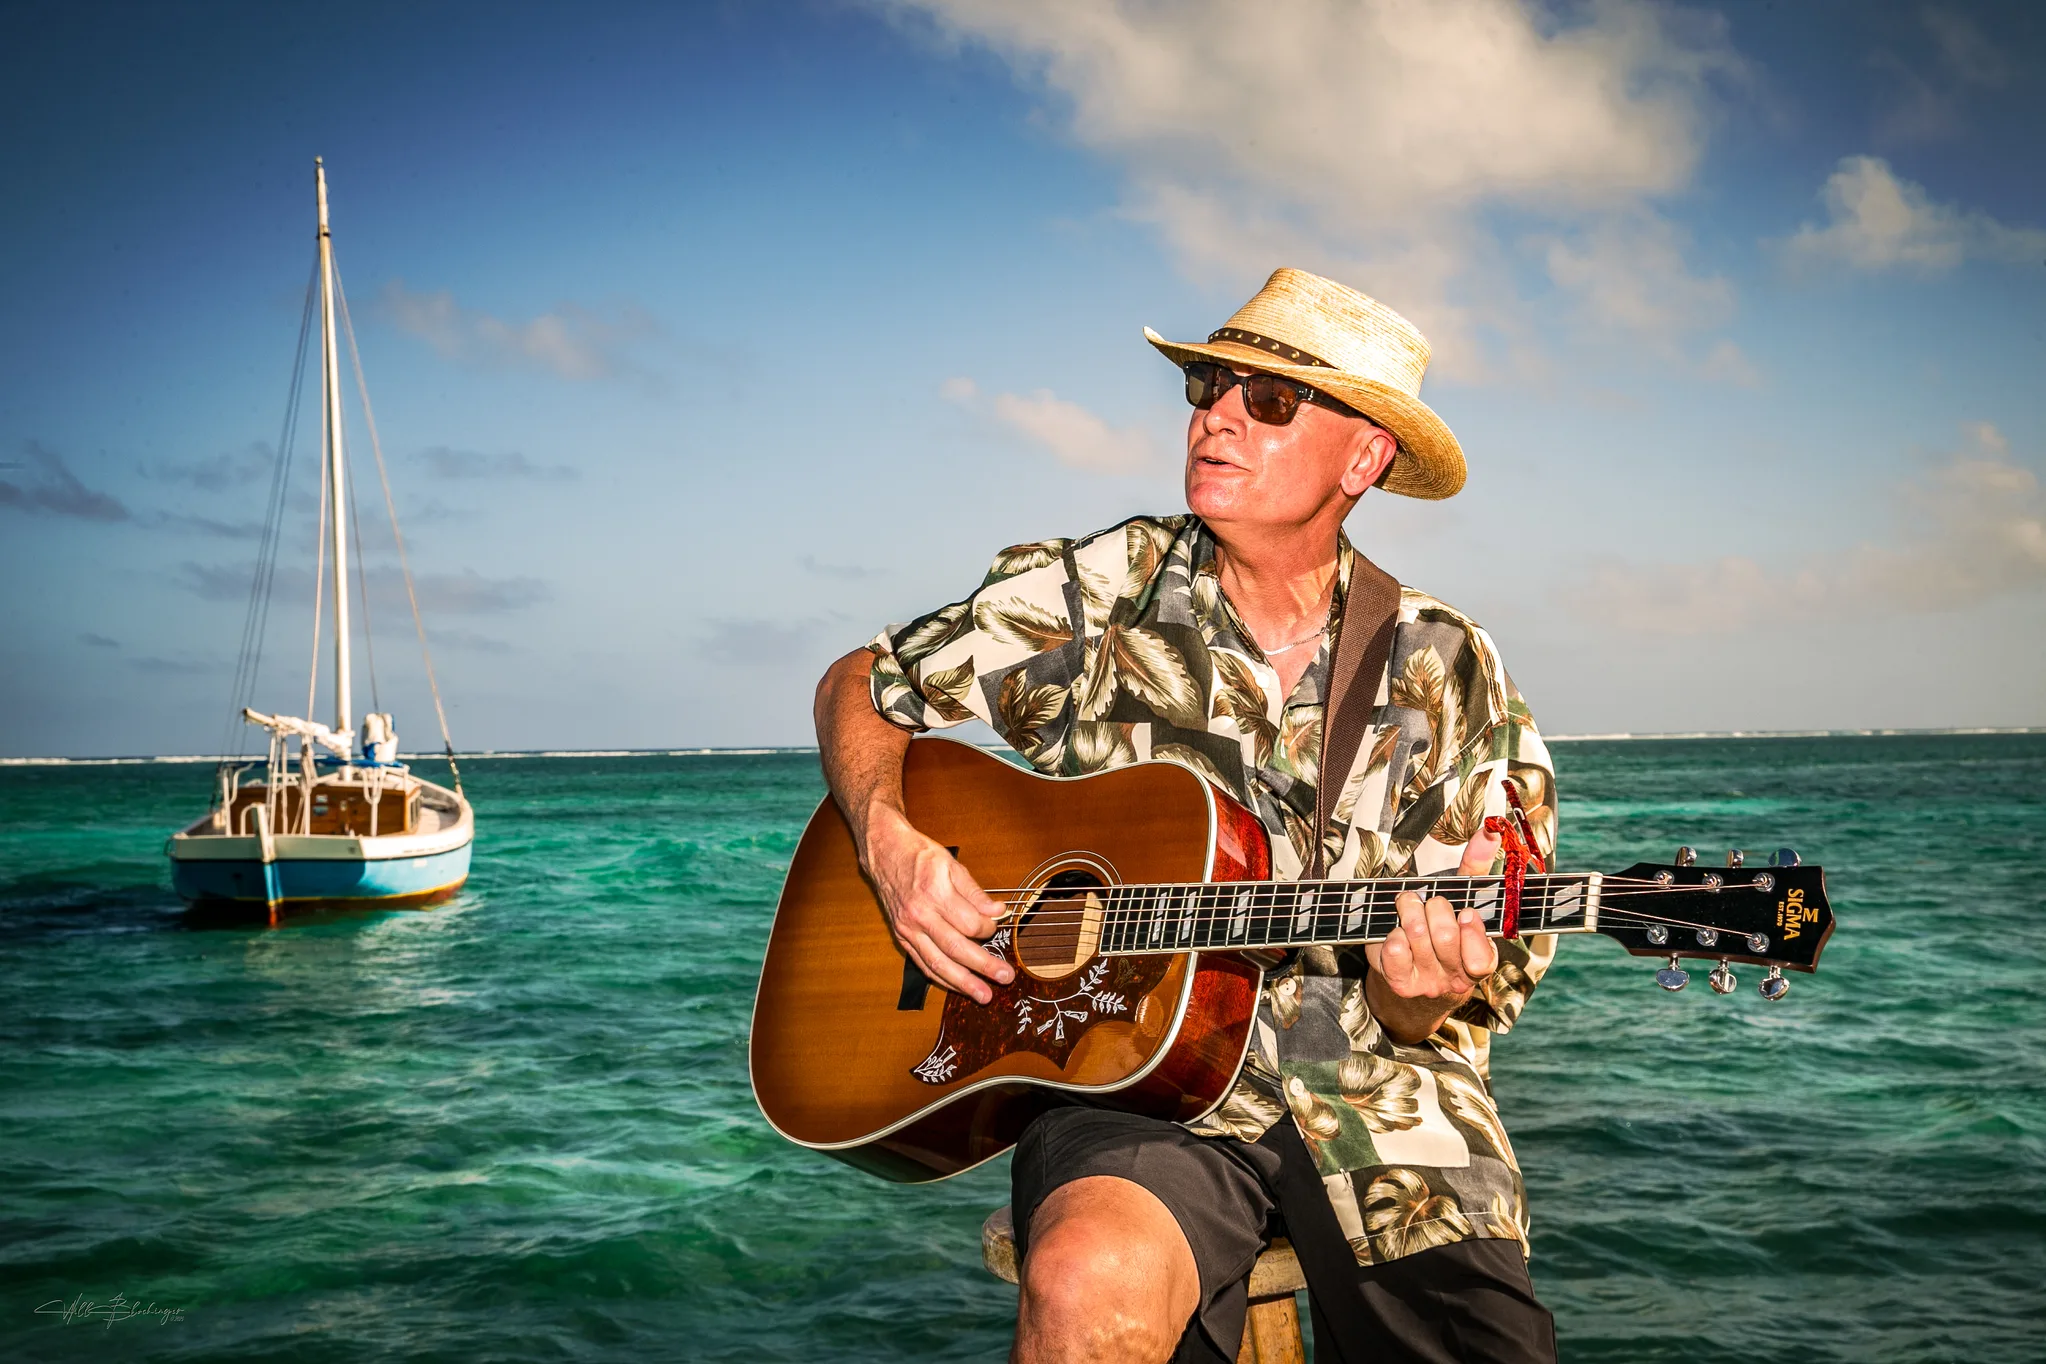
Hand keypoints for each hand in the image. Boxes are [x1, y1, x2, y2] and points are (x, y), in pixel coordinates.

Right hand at [860, 805, 1015, 1003]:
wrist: (884, 852)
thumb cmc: (919, 855)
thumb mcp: (951, 864)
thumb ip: (975, 892)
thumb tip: (997, 911)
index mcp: (935, 893)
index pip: (970, 923)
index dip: (989, 929)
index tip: (997, 926)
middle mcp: (919, 915)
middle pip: (956, 948)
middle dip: (983, 966)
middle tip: (1005, 977)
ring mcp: (908, 929)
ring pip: (937, 963)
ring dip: (962, 983)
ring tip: (983, 995)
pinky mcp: (901, 937)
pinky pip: (922, 964)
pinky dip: (941, 979)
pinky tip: (957, 987)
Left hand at [1363, 829, 1501, 1043]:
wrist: (1412, 975)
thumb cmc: (1441, 931)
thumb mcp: (1463, 902)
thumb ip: (1477, 869)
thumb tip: (1490, 831)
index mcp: (1480, 963)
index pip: (1483, 958)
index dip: (1472, 932)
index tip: (1465, 913)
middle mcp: (1456, 978)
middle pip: (1445, 935)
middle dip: (1434, 907)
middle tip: (1430, 903)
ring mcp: (1427, 983)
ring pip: (1417, 935)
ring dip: (1409, 910)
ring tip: (1409, 907)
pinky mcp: (1400, 982)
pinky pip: (1394, 949)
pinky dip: (1393, 931)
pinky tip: (1396, 930)